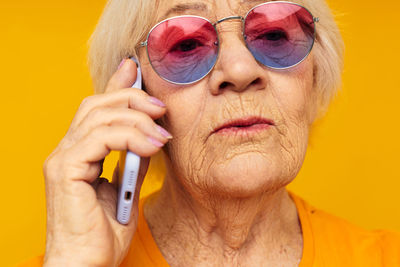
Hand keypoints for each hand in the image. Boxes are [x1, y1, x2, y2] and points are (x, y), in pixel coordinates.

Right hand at [43, 59, 170, 266]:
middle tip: (160, 107)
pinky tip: (151, 146)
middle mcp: (67, 149)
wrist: (88, 264)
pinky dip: (129, 136)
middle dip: (132, 99)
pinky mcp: (65, 170)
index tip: (136, 69)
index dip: (116, 86)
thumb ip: (132, 158)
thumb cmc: (104, 231)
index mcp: (79, 152)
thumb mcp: (126, 186)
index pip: (98, 109)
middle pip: (97, 105)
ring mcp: (62, 158)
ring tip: (162, 134)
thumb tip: (148, 135)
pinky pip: (100, 137)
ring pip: (99, 116)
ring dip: (137, 119)